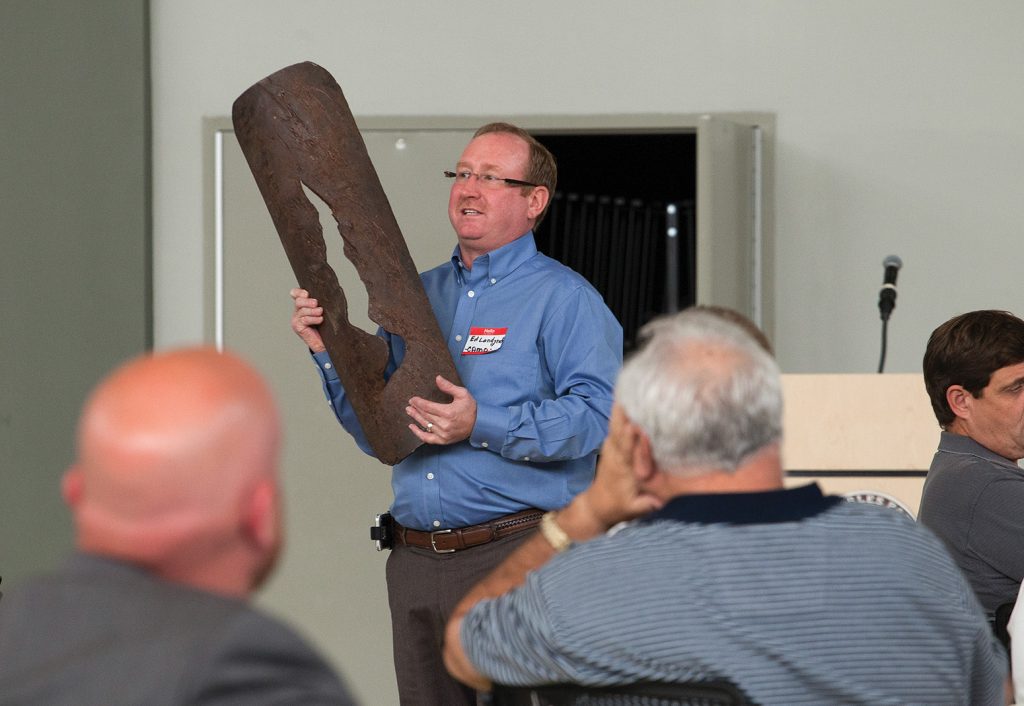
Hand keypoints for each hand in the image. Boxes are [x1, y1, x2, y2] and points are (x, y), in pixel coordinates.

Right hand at [289, 288, 325, 353]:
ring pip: (302, 310)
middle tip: (316, 303)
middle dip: (308, 301)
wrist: (324, 343)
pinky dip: (314, 319)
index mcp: (302, 305)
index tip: (307, 293)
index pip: (295, 294)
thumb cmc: (324, 326)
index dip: (299, 292)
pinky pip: (304, 319)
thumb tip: (327, 294)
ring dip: (313, 310)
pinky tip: (320, 320)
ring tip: (320, 312)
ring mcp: (296, 320)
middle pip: (298, 301)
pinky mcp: (298, 327)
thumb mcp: (323, 312)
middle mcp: (297, 311)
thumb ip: (321, 303)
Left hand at [406, 375, 476, 445]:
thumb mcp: (462, 394)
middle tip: (409, 404)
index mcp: (448, 412)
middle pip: (425, 415)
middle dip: (416, 409)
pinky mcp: (443, 440)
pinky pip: (428, 438)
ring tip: (409, 411)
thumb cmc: (471, 408)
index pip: (428, 407)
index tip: (412, 399)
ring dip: (416, 418)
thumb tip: (437, 378)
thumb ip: (448, 386)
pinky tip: (412, 427)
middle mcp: (444, 424)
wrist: (479, 424)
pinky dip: (418, 433)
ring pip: (425, 425)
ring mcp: (443, 434)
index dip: (419, 403)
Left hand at [572, 404, 662, 531]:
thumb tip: (657, 503)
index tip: (635, 425)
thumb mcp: (632, 509)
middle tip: (630, 393)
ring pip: (615, 425)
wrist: (597, 505)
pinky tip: (624, 398)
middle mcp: (615, 456)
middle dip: (623, 414)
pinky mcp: (610, 446)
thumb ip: (644, 505)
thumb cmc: (619, 506)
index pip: (626, 451)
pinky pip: (615, 426)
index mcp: (621, 469)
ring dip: (620, 408)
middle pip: (618, 431)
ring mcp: (610, 449)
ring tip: (627, 388)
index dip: (630, 438)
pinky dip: (619, 412)